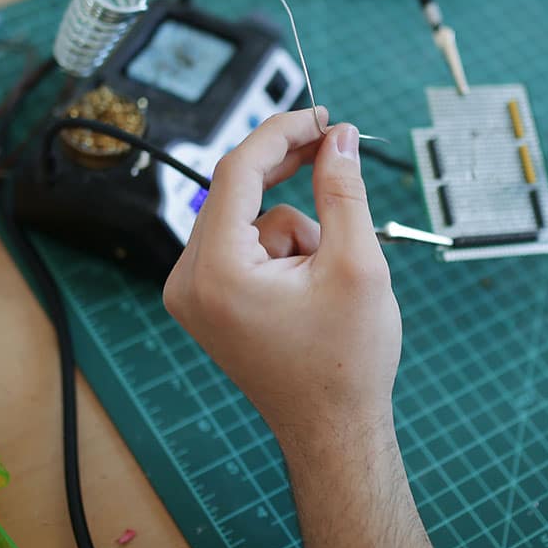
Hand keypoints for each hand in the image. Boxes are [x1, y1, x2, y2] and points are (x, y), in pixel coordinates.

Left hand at [163, 108, 401, 445]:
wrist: (333, 432)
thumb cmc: (346, 362)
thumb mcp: (357, 264)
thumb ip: (343, 190)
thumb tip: (338, 136)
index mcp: (217, 272)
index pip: (237, 172)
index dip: (281, 133)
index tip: (322, 115)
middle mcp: (190, 281)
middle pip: (237, 192)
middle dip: (291, 175)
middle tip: (336, 146)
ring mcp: (194, 295)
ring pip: (249, 220)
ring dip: (296, 229)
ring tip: (329, 275)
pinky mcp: (208, 302)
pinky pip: (245, 247)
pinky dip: (284, 252)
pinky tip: (312, 288)